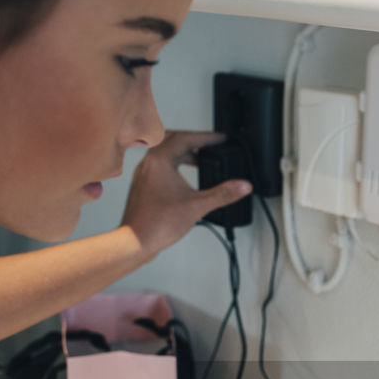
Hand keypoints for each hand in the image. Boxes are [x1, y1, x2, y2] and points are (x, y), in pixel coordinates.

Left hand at [120, 130, 251, 261]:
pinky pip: (158, 165)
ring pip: (164, 152)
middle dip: (193, 140)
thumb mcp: (198, 206)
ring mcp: (143, 174)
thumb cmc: (157, 224)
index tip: (220, 139)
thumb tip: (242, 186)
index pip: (186, 138)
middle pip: (173, 139)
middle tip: (209, 145)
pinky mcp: (142, 185)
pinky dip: (173, 164)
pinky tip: (182, 178)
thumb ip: (223, 194)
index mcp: (160, 161)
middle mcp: (148, 163)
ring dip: (183, 152)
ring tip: (199, 160)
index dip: (207, 137)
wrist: (136, 241)